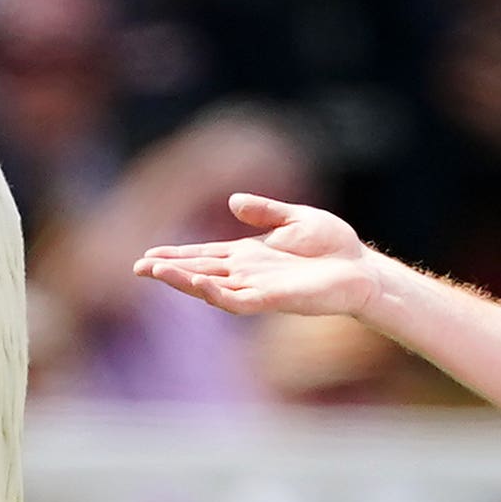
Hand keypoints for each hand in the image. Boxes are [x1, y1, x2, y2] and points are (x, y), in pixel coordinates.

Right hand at [133, 194, 386, 322]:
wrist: (362, 270)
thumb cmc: (334, 246)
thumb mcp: (296, 218)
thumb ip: (265, 211)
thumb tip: (232, 201)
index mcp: (249, 254)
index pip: (205, 255)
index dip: (177, 254)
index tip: (150, 254)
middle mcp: (247, 273)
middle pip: (199, 271)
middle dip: (168, 269)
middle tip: (138, 266)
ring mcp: (256, 288)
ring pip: (209, 287)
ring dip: (182, 280)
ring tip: (156, 272)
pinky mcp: (271, 300)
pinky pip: (235, 300)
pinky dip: (214, 293)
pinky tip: (197, 283)